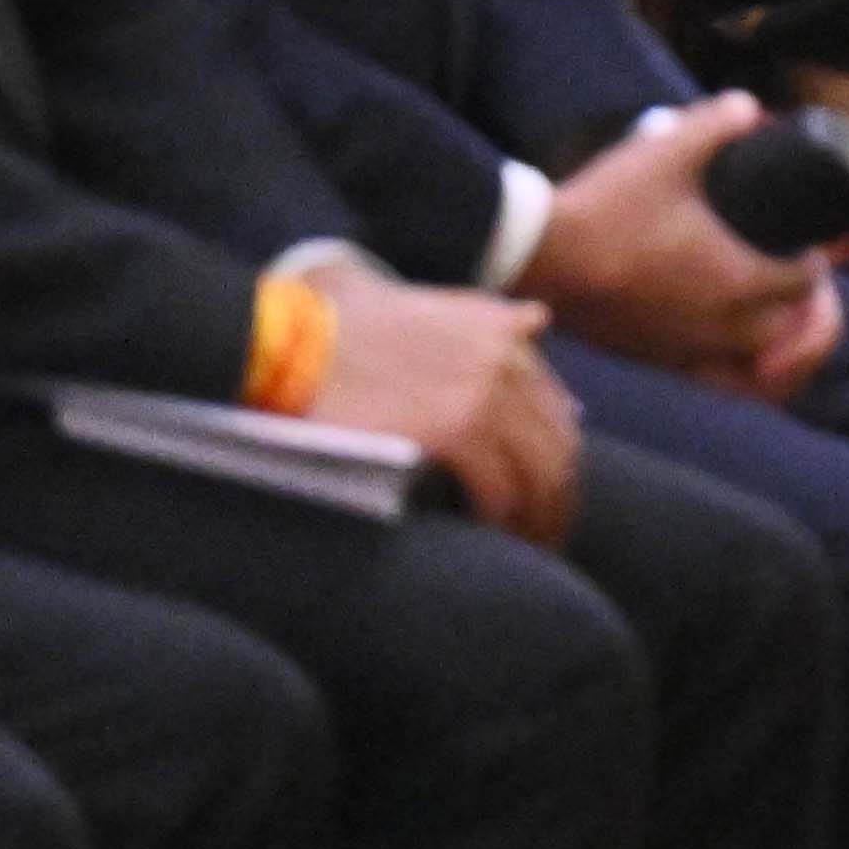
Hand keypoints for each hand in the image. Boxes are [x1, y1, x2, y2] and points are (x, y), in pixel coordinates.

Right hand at [311, 273, 575, 544]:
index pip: (555, 407)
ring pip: (541, 470)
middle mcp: (507, 359)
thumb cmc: (340, 325)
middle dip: (559, 494)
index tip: (550, 492)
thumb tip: (539, 317)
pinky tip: (496, 539)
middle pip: (559, 442)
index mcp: (502, 332)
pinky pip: (501, 488)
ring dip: (541, 516)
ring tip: (531, 548)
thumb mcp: (428, 301)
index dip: (557, 455)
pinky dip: (505, 519)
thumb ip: (484, 315)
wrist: (290, 340)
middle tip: (548, 532)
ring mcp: (486, 393)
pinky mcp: (456, 428)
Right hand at [518, 96, 840, 396]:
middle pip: (795, 328)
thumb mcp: (668, 150)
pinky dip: (741, 373)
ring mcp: (685, 350)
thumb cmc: (606, 205)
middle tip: (803, 272)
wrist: (536, 256)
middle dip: (811, 302)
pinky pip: (715, 382)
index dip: (821, 259)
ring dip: (784, 345)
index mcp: (738, 280)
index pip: (806, 282)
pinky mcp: (653, 361)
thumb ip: (716, 122)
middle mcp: (720, 326)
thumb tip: (751, 106)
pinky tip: (740, 353)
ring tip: (783, 316)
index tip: (818, 240)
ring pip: (760, 366)